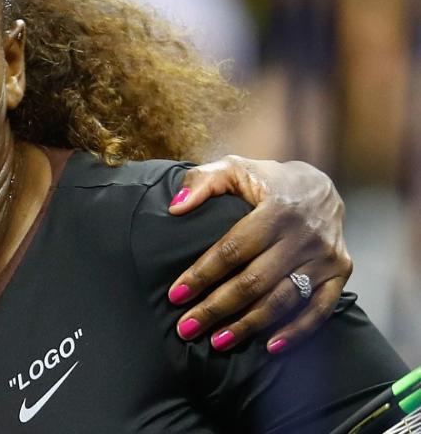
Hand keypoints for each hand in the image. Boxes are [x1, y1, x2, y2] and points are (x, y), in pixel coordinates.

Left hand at [165, 156, 349, 353]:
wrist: (321, 187)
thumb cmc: (266, 182)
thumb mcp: (234, 169)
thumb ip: (202, 182)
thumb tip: (175, 208)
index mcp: (275, 209)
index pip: (232, 250)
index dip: (202, 274)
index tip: (175, 296)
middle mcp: (303, 234)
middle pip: (254, 281)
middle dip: (216, 308)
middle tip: (187, 328)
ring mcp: (325, 256)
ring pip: (283, 301)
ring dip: (248, 326)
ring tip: (217, 342)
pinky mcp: (341, 272)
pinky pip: (319, 309)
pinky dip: (296, 332)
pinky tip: (269, 348)